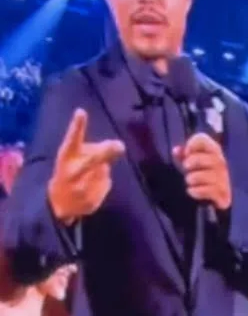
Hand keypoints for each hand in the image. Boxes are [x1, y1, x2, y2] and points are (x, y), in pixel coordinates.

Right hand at [48, 109, 124, 223]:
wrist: (59, 203)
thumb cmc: (69, 172)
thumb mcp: (74, 157)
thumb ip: (94, 150)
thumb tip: (118, 146)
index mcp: (66, 156)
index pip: (72, 138)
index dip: (77, 125)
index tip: (81, 111)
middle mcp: (72, 171)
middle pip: (93, 159)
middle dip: (106, 152)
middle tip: (120, 145)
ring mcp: (81, 187)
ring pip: (104, 171)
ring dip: (103, 169)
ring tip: (89, 176)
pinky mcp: (91, 199)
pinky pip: (106, 183)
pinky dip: (103, 182)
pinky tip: (91, 187)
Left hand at [173, 133, 230, 210]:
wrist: (216, 199)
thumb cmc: (201, 177)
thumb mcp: (191, 164)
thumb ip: (183, 156)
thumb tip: (176, 150)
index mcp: (214, 152)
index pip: (203, 139)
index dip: (192, 144)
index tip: (187, 153)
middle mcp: (221, 164)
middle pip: (211, 156)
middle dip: (194, 160)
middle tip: (186, 167)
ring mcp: (223, 179)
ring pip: (209, 175)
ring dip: (193, 178)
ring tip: (189, 180)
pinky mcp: (223, 195)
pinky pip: (209, 191)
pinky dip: (197, 191)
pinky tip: (191, 191)